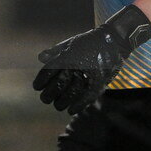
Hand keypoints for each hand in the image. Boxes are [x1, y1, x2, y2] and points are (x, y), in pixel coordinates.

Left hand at [33, 5, 150, 114]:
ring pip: (70, 94)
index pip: (48, 72)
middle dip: (48, 95)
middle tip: (45, 99)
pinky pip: (86, 98)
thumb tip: (40, 58)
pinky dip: (77, 106)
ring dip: (61, 102)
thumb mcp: (70, 43)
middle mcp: (75, 66)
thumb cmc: (89, 41)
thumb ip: (55, 51)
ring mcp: (88, 75)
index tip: (36, 87)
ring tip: (57, 105)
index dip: (40, 81)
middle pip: (57, 85)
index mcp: (66, 56)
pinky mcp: (100, 82)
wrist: (113, 40)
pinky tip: (70, 110)